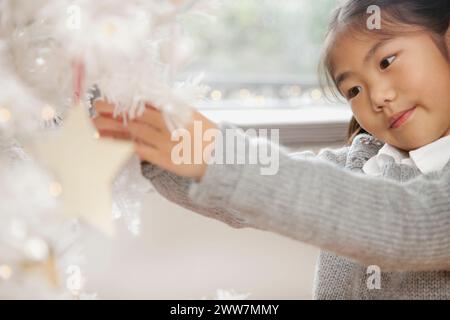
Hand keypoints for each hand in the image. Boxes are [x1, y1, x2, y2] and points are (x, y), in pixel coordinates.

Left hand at [91, 99, 218, 181]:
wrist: (222, 159)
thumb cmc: (209, 137)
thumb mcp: (194, 117)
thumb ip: (175, 110)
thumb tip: (156, 103)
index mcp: (176, 111)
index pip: (147, 102)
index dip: (128, 99)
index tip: (114, 95)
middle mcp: (168, 123)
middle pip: (136, 114)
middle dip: (114, 110)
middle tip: (97, 105)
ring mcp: (165, 141)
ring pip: (133, 131)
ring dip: (112, 127)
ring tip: (95, 124)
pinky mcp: (163, 158)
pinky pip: (138, 150)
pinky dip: (122, 145)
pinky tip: (109, 143)